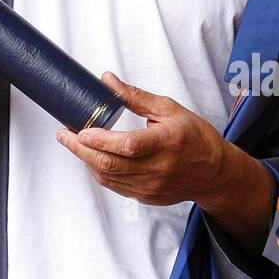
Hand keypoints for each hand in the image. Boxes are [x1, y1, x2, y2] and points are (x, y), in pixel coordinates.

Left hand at [55, 73, 227, 206]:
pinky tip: (93, 158)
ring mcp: (152, 187)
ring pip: (108, 177)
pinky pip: (115, 186)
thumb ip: (136, 97)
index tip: (81, 130)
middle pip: (110, 164)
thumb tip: (107, 81)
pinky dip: (100, 172)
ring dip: (86, 161)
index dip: (100, 140)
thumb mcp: (170, 109)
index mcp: (167, 142)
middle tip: (64, 135)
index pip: (128, 145)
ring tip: (74, 144)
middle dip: (81, 149)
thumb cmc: (195, 137)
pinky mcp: (146, 197)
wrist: (214, 173)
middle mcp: (159, 168)